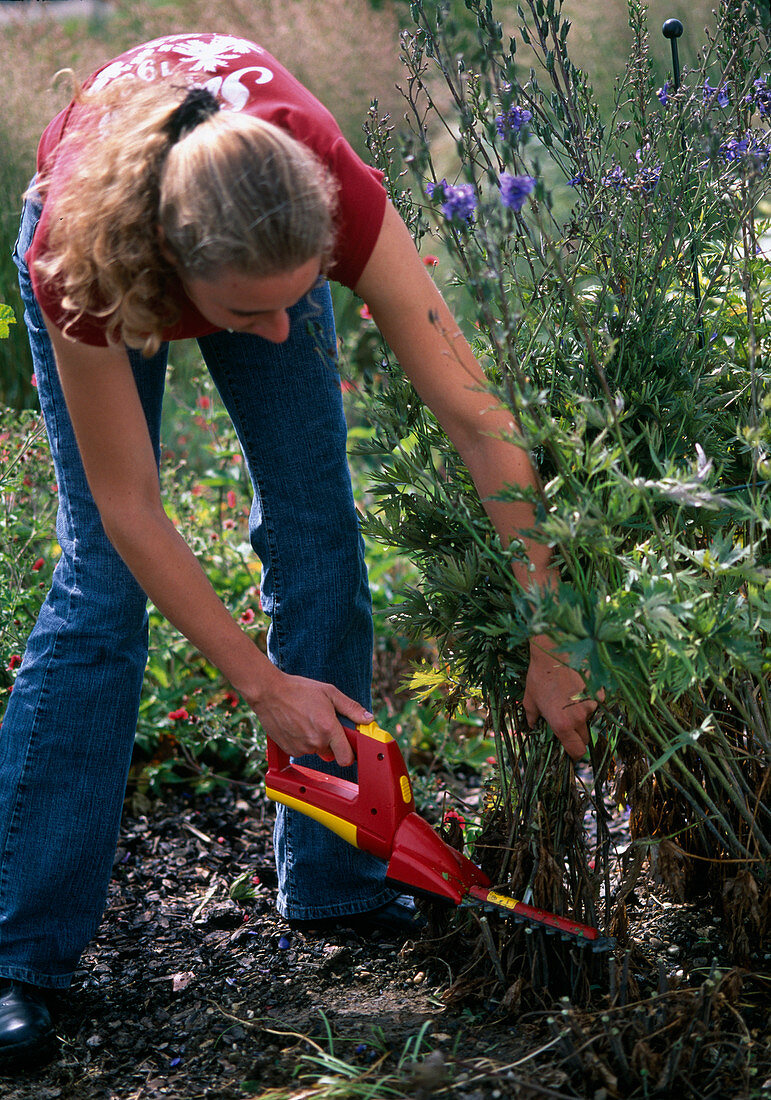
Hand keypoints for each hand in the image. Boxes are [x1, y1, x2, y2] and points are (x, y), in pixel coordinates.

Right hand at [247, 666, 372, 766]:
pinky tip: (296, 725)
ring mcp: (301, 747)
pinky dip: (302, 741)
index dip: (350, 754)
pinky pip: (302, 750)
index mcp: (328, 728)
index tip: (349, 746)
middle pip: (331, 753)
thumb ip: (351, 708)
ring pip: (316, 751)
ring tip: (307, 720)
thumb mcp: (329, 692)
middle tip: (323, 723)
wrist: (269, 692)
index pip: (346, 758)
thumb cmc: (299, 689)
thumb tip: (368, 718)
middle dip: (331, 741)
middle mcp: (315, 742)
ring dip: (315, 740)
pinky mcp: (289, 749)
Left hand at [522, 635, 599, 760]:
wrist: (553, 653)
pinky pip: (596, 703)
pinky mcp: (598, 692)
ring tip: (569, 701)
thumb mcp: (530, 700)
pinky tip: (578, 689)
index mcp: (562, 725)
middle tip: (567, 724)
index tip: (571, 752)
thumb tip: (532, 725)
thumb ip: (531, 718)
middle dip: (577, 736)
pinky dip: (589, 701)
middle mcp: (579, 718)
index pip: (576, 751)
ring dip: (583, 716)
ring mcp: (591, 705)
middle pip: (585, 738)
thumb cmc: (538, 677)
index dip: (574, 755)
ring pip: (590, 719)